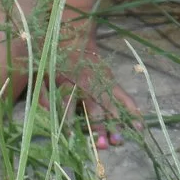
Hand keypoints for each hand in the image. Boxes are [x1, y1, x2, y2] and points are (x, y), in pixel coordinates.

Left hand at [53, 31, 137, 149]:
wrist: (73, 35)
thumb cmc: (54, 58)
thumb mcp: (41, 73)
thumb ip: (43, 94)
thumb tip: (46, 113)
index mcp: (67, 81)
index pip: (67, 104)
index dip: (68, 121)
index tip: (71, 139)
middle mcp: (87, 83)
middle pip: (94, 107)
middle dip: (98, 126)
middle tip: (102, 144)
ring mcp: (102, 82)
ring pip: (111, 104)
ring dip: (115, 123)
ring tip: (119, 140)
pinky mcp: (112, 81)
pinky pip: (125, 97)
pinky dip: (132, 111)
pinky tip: (139, 125)